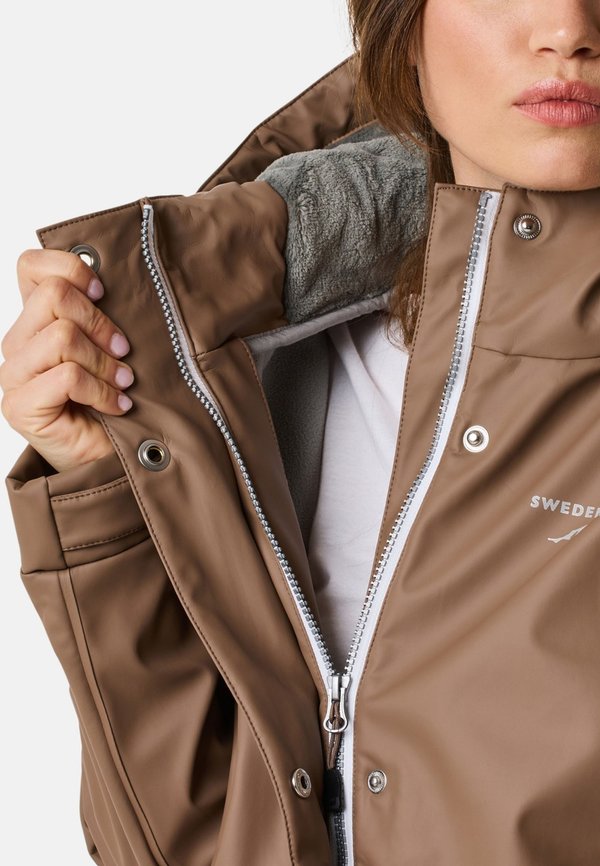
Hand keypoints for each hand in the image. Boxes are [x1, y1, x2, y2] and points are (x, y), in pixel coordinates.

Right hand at [0, 248, 134, 472]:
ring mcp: (14, 376)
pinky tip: (117, 405)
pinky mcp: (20, 406)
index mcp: (37, 322)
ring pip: (62, 335)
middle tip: (124, 350)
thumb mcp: (114, 346)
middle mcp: (18, 345)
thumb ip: (103, 313)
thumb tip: (112, 279)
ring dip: (104, 361)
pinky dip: (102, 390)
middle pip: (54, 295)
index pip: (31, 266)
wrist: (116, 459)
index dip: (70, 268)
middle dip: (100, 322)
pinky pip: (67, 376)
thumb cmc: (117, 399)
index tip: (103, 292)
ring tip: (122, 381)